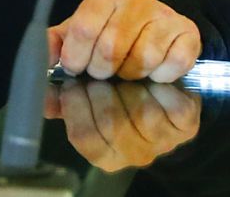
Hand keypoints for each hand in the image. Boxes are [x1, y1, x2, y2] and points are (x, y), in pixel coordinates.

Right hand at [44, 78, 200, 171]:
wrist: (155, 76)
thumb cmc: (110, 79)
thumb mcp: (78, 80)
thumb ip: (57, 89)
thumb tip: (44, 96)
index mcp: (103, 153)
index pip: (83, 137)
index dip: (76, 105)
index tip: (73, 82)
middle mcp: (133, 155)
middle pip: (112, 125)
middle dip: (101, 91)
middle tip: (99, 74)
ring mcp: (162, 143)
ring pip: (142, 113)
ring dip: (130, 86)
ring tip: (124, 75)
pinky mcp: (186, 126)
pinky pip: (173, 106)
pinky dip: (161, 88)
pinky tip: (152, 80)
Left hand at [48, 0, 201, 81]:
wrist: (155, 17)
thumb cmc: (110, 29)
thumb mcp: (79, 32)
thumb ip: (56, 46)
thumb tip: (37, 66)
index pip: (83, 28)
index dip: (76, 56)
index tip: (76, 67)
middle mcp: (136, 0)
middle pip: (111, 48)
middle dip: (101, 70)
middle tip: (102, 73)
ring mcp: (165, 16)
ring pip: (142, 59)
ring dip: (130, 75)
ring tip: (126, 71)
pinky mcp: (188, 33)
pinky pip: (173, 64)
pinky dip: (161, 76)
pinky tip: (153, 72)